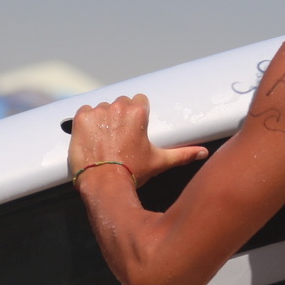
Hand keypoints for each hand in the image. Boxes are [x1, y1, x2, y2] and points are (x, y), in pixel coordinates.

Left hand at [68, 93, 207, 187]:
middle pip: (120, 104)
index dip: (136, 115)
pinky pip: (84, 112)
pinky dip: (86, 123)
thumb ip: (183, 154)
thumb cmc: (132, 172)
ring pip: (102, 108)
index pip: (138, 101)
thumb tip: (203, 153)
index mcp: (138, 113)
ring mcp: (98, 111)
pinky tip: (91, 138)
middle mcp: (118, 107)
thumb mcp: (159, 162)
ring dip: (103, 120)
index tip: (132, 128)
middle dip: (119, 117)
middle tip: (118, 137)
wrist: (104, 184)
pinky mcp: (81, 118)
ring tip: (104, 140)